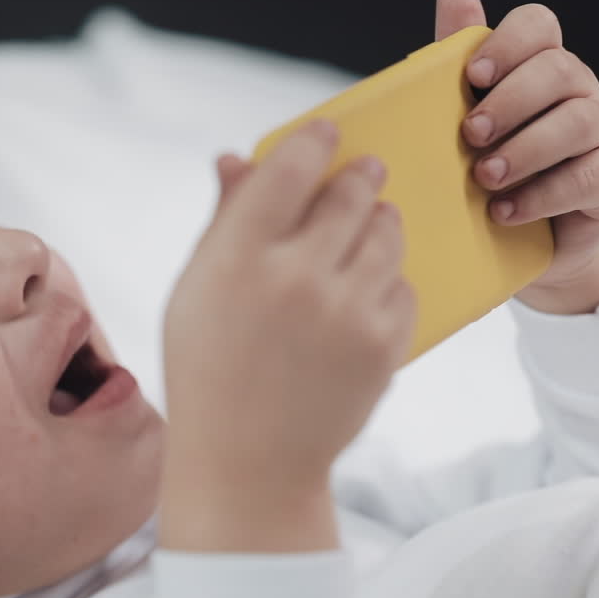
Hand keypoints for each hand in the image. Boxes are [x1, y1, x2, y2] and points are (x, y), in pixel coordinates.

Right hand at [160, 120, 414, 551]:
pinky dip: (386, 281)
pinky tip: (361, 294)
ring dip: (380, 221)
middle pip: (352, 191)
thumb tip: (237, 158)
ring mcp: (346, 312)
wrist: (249, 463)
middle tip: (366, 172)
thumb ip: (223, 221)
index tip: (328, 133)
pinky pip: (402, 284)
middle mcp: (296, 277)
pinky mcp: (384, 345)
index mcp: (237, 256)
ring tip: (367, 230)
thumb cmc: (210, 369)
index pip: (292, 166)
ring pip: (388, 232)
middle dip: (361, 175)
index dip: (316, 141)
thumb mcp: (196, 293)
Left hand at [437, 0, 598, 313]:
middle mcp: (577, 89)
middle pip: (558, 69)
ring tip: (485, 178)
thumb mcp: (462, 122)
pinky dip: (543, 194)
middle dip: (510, 101)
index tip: (473, 76)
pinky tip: (506, 212)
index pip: (539, 26)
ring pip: (578, 121)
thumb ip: (454, 63)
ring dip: (526, 150)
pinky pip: (589, 176)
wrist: (521, 244)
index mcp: (537, 67)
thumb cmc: (490, 172)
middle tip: (470, 135)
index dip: (509, 43)